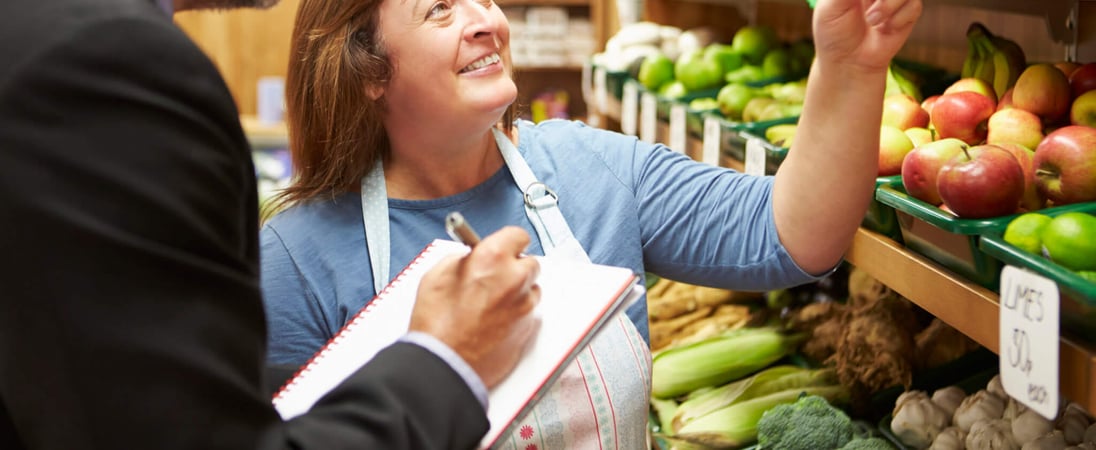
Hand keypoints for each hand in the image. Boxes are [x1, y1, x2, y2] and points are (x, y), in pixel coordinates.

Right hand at [410, 226, 541, 387]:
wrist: (444, 363)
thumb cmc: (436, 323)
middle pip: (530, 263)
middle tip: (494, 278)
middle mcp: (515, 279)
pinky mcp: (528, 329)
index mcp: (493, 258)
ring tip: (491, 305)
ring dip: (517, 293)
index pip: (517, 236)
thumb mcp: (437, 275)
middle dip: (514, 268)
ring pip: (531, 290)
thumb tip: (472, 258)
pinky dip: (516, 315)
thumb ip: (463, 259)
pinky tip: (494, 322)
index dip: (507, 243)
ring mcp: (524, 306)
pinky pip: (528, 314)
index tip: (503, 248)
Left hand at [813, 0, 921, 71]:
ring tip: (872, 20)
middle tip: (869, 7)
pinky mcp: (907, 11)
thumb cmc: (834, 33)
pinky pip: (914, 5)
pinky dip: (897, 18)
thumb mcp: (832, 6)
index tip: (866, 1)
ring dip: (889, 4)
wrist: (848, 63)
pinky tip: (884, 29)